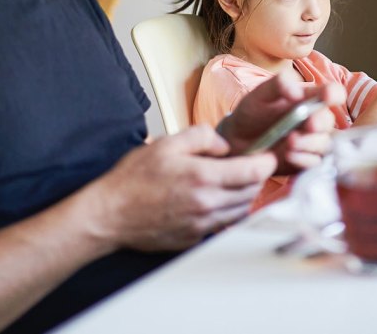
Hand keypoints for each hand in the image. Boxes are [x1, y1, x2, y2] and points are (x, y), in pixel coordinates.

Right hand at [88, 127, 275, 250]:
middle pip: (252, 192)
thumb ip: (202, 137)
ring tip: (232, 181)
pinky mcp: (195, 238)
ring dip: (244, 195)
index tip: (266, 155)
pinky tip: (214, 199)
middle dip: (256, 177)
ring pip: (241, 210)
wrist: (110, 214)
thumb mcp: (167, 143)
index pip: (253, 171)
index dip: (266, 161)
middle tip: (248, 165)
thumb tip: (224, 146)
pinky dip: (227, 211)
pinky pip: (223, 224)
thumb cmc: (133, 179)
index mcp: (203, 177)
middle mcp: (207, 204)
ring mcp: (202, 225)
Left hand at [216, 74, 342, 174]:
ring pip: (324, 144)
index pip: (333, 93)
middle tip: (308, 124)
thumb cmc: (253, 112)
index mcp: (310, 98)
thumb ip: (279, 84)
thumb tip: (297, 93)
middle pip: (329, 121)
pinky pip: (314, 163)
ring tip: (290, 142)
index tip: (325, 96)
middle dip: (320, 123)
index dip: (334, 94)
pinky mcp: (305, 161)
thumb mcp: (262, 93)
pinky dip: (303, 159)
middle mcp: (315, 120)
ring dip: (310, 143)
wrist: (237, 140)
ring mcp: (312, 142)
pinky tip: (289, 154)